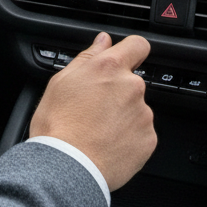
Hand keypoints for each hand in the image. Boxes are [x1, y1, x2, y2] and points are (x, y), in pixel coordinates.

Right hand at [29, 31, 155, 191]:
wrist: (67, 165)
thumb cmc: (58, 125)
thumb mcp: (61, 82)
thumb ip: (88, 57)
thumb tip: (103, 41)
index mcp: (109, 68)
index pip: (137, 45)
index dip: (132, 51)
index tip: (125, 59)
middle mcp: (131, 87)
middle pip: (131, 82)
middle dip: (117, 91)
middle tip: (93, 108)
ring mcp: (143, 114)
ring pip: (135, 108)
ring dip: (122, 115)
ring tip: (97, 130)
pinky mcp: (149, 139)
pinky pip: (141, 132)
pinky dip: (128, 137)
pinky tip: (107, 143)